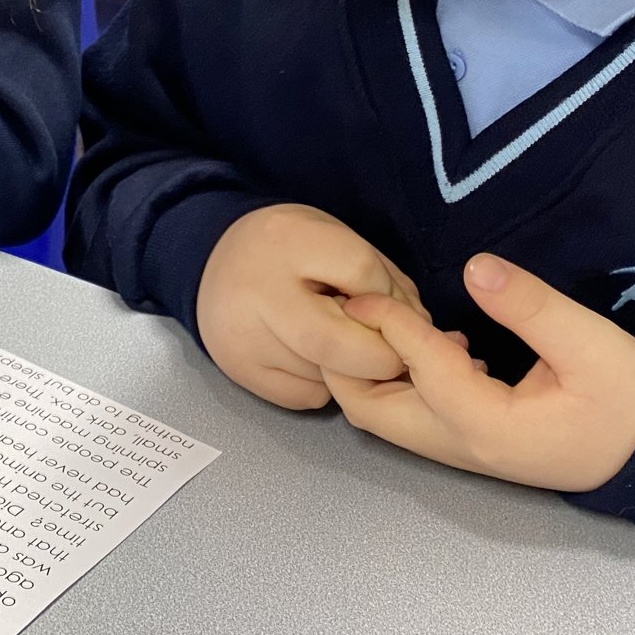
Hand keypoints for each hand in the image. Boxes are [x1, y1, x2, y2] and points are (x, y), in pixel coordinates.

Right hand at [196, 204, 427, 409]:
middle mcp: (257, 292)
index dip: (393, 297)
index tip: (397, 306)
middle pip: (337, 344)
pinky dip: (326, 385)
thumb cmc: (289, 248)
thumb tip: (420, 329)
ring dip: (354, 371)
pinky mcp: (238, 370)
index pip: (361, 274)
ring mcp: (242, 338)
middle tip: (394, 351)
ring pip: (325, 377)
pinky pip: (306, 395)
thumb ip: (381, 279)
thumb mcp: (335, 238)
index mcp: (288, 240)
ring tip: (347, 343)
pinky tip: (318, 359)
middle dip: (381, 355)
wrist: (214, 259)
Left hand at [330, 254, 634, 492]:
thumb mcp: (593, 345)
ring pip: (384, 416)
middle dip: (347, 361)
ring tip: (392, 318)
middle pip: (371, 410)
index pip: (419, 370)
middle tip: (359, 307)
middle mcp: (461, 446)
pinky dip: (397, 378)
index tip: (365, 290)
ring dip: (370, 369)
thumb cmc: (627, 403)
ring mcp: (461, 451)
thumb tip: (478, 268)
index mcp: (488, 425)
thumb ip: (533, 307)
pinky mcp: (467, 444)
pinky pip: (408, 414)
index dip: (388, 326)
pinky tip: (432, 341)